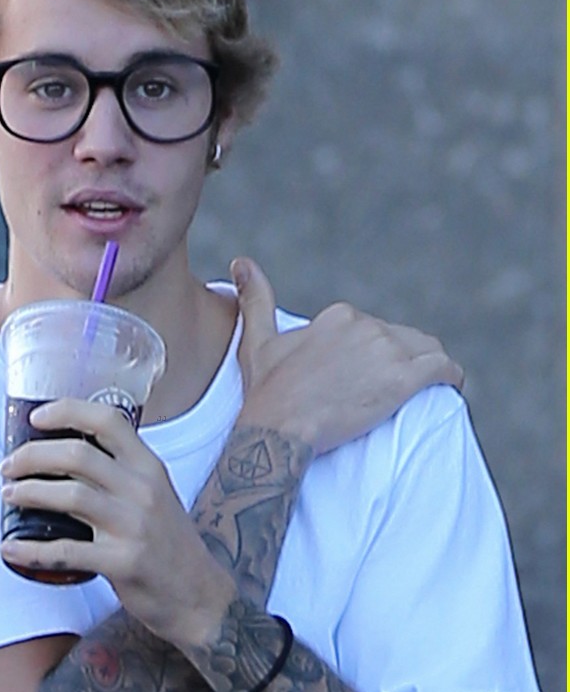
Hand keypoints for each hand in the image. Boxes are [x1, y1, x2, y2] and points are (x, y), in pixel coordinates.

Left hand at [0, 400, 233, 638]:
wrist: (199, 595)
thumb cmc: (169, 543)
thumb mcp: (155, 495)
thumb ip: (121, 473)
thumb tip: (66, 455)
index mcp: (149, 467)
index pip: (108, 421)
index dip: (67, 412)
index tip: (35, 418)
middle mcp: (143, 490)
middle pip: (77, 455)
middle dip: (32, 456)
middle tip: (8, 466)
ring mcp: (134, 526)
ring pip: (70, 495)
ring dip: (29, 492)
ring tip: (8, 495)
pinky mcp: (124, 562)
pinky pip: (67, 551)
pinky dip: (31, 550)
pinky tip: (10, 548)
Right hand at [231, 257, 463, 455]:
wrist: (278, 430)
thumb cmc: (266, 393)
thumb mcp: (256, 342)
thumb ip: (256, 299)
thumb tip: (242, 261)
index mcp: (339, 316)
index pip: (372, 328)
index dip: (373, 353)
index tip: (367, 375)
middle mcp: (366, 326)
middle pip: (401, 339)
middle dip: (399, 360)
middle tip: (391, 389)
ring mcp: (386, 351)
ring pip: (426, 350)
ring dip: (427, 366)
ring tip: (424, 387)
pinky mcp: (403, 379)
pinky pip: (442, 369)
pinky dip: (450, 376)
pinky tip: (450, 386)